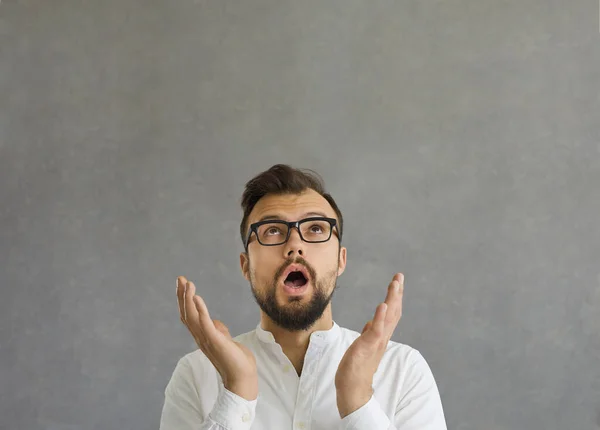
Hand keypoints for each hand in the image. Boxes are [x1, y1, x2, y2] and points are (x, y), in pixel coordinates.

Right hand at [177, 276, 257, 399]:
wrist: (242, 376)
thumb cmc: (235, 360)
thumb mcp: (225, 340)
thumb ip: (218, 331)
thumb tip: (214, 322)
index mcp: (202, 336)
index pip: (189, 315)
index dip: (184, 300)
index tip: (183, 284)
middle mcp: (200, 337)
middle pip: (186, 314)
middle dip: (182, 296)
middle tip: (180, 278)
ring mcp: (206, 339)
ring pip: (192, 317)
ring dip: (188, 299)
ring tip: (188, 283)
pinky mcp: (216, 340)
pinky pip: (205, 323)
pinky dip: (200, 310)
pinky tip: (197, 298)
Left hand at [335, 273, 403, 417]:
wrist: (353, 390)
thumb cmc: (357, 368)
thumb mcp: (363, 346)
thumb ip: (370, 334)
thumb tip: (371, 322)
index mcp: (381, 336)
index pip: (391, 313)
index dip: (395, 297)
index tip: (397, 281)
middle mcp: (382, 338)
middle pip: (393, 312)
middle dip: (396, 293)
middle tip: (399, 276)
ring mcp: (375, 342)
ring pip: (388, 318)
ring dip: (392, 300)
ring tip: (395, 285)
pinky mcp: (367, 348)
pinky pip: (376, 331)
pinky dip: (380, 318)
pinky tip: (382, 306)